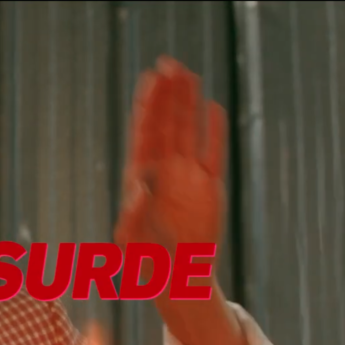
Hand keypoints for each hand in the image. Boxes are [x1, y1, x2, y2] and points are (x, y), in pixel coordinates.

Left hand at [115, 57, 245, 344]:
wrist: (175, 281)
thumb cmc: (144, 264)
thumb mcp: (129, 242)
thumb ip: (131, 214)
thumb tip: (139, 186)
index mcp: (140, 180)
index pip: (143, 136)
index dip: (147, 107)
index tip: (150, 80)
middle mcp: (163, 173)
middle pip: (166, 126)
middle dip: (168, 96)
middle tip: (170, 63)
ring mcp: (187, 179)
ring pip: (189, 133)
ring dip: (190, 105)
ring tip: (190, 74)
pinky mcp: (210, 190)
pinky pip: (213, 155)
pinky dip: (214, 133)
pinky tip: (214, 108)